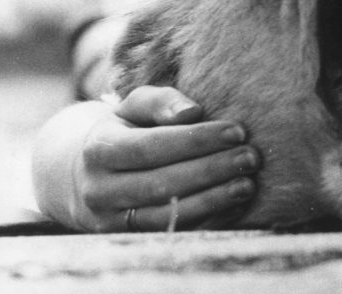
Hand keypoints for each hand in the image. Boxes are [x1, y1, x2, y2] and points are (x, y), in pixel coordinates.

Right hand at [32, 86, 261, 231]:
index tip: (237, 131)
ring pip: (165, 215)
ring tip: (247, 185)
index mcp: (99, 149)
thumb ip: (160, 101)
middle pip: (160, 183)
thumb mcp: (135, 107)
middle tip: (250, 157)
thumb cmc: (126, 130)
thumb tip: (191, 112)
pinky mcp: (130, 239)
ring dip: (212, 200)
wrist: (90, 175)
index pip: (150, 146)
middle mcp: (99, 189)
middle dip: (210, 170)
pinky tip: (235, 205)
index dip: (195, 140)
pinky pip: (171, 233)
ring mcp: (111, 220)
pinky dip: (206, 221)